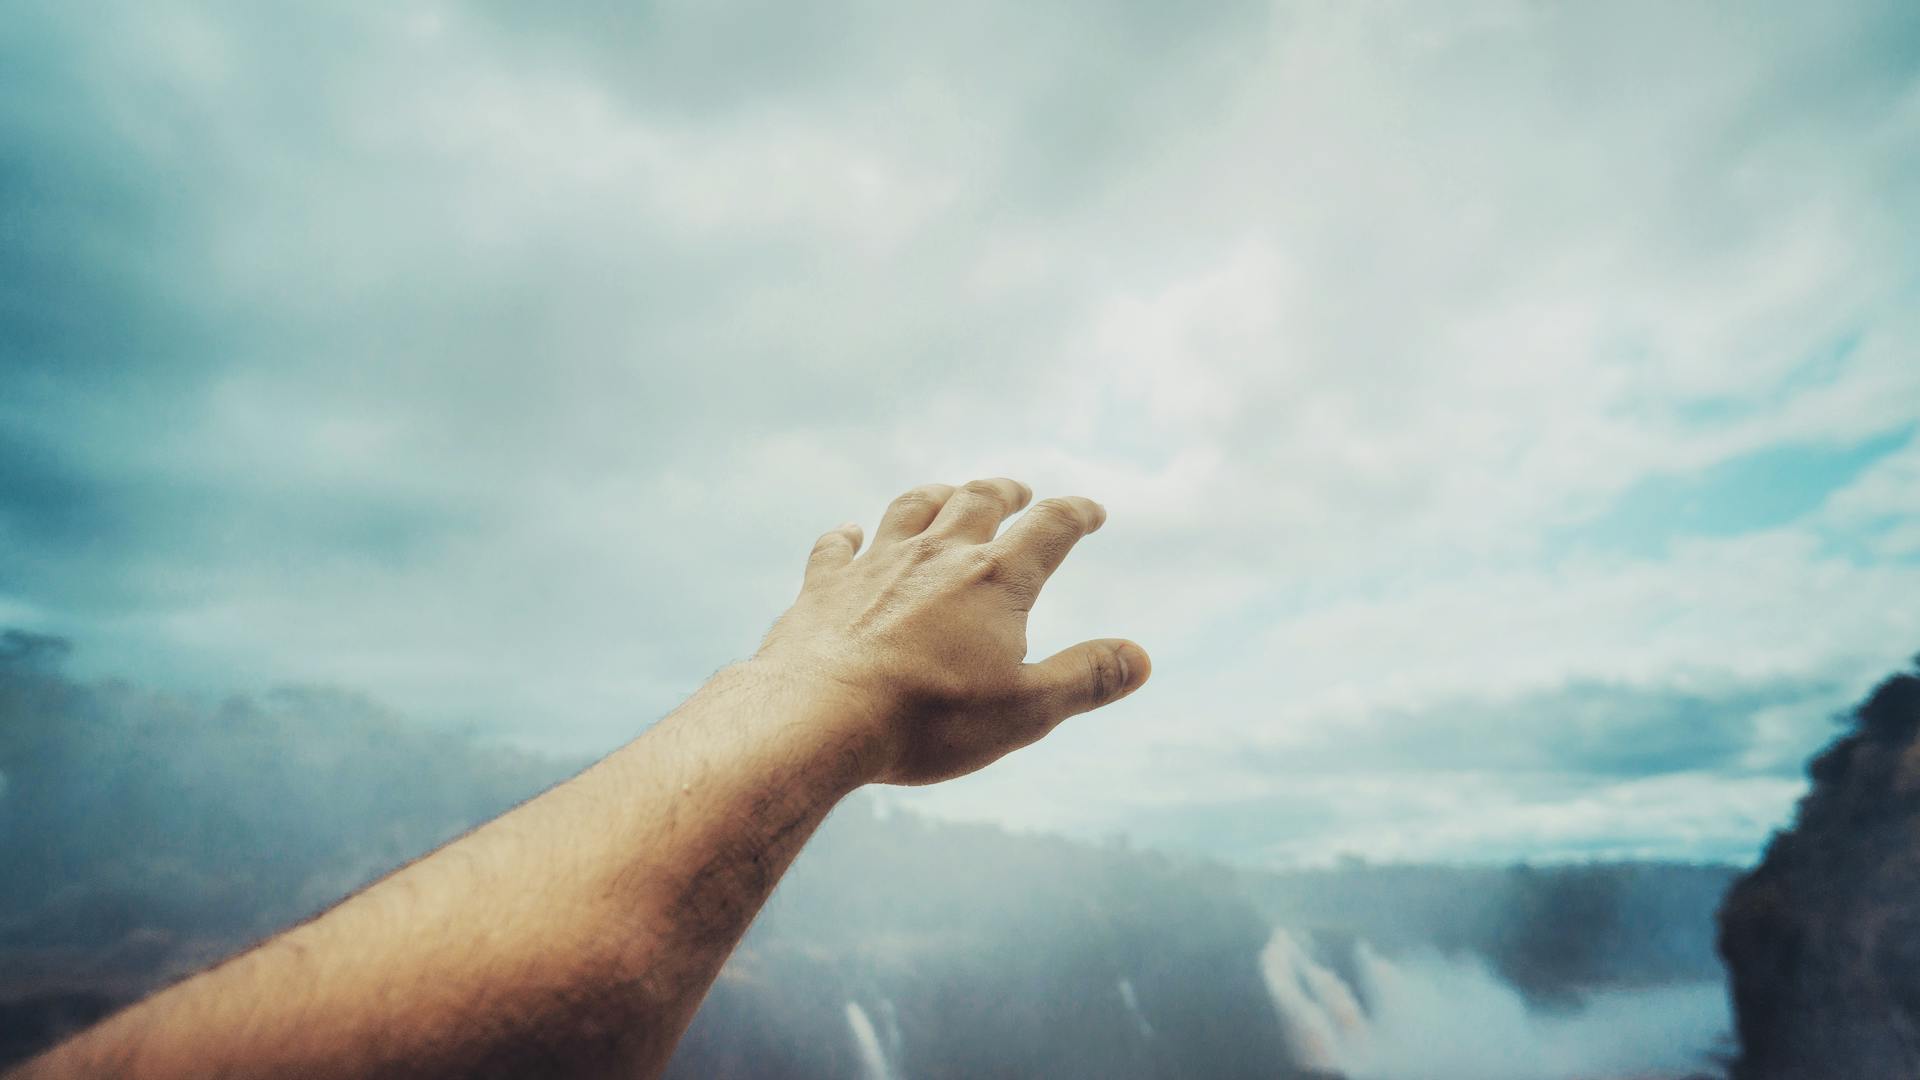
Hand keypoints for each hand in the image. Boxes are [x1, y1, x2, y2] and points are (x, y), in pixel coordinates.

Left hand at [753, 478, 1150, 785]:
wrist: (818, 716)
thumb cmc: (929, 718)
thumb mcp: (1026, 710)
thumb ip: (1086, 678)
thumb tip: (1142, 657)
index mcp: (996, 580)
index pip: (1050, 528)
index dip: (1076, 514)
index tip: (1091, 510)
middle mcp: (937, 555)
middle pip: (977, 501)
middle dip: (1004, 491)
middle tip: (1018, 490)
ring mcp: (876, 565)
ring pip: (910, 509)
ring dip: (934, 496)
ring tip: (946, 494)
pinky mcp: (823, 587)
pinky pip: (836, 546)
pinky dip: (846, 536)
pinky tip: (849, 534)